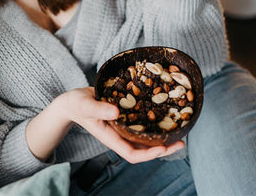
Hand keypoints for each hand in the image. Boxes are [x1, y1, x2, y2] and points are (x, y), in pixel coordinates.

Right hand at [65, 87, 184, 163]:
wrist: (73, 100)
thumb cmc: (77, 104)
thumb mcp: (85, 105)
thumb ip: (99, 109)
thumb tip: (117, 112)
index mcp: (110, 137)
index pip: (132, 153)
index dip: (149, 154)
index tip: (164, 147)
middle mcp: (119, 134)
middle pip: (143, 148)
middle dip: (163, 147)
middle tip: (182, 141)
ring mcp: (123, 126)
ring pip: (144, 136)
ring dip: (160, 135)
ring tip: (178, 129)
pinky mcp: (124, 116)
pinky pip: (141, 122)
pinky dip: (152, 121)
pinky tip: (163, 113)